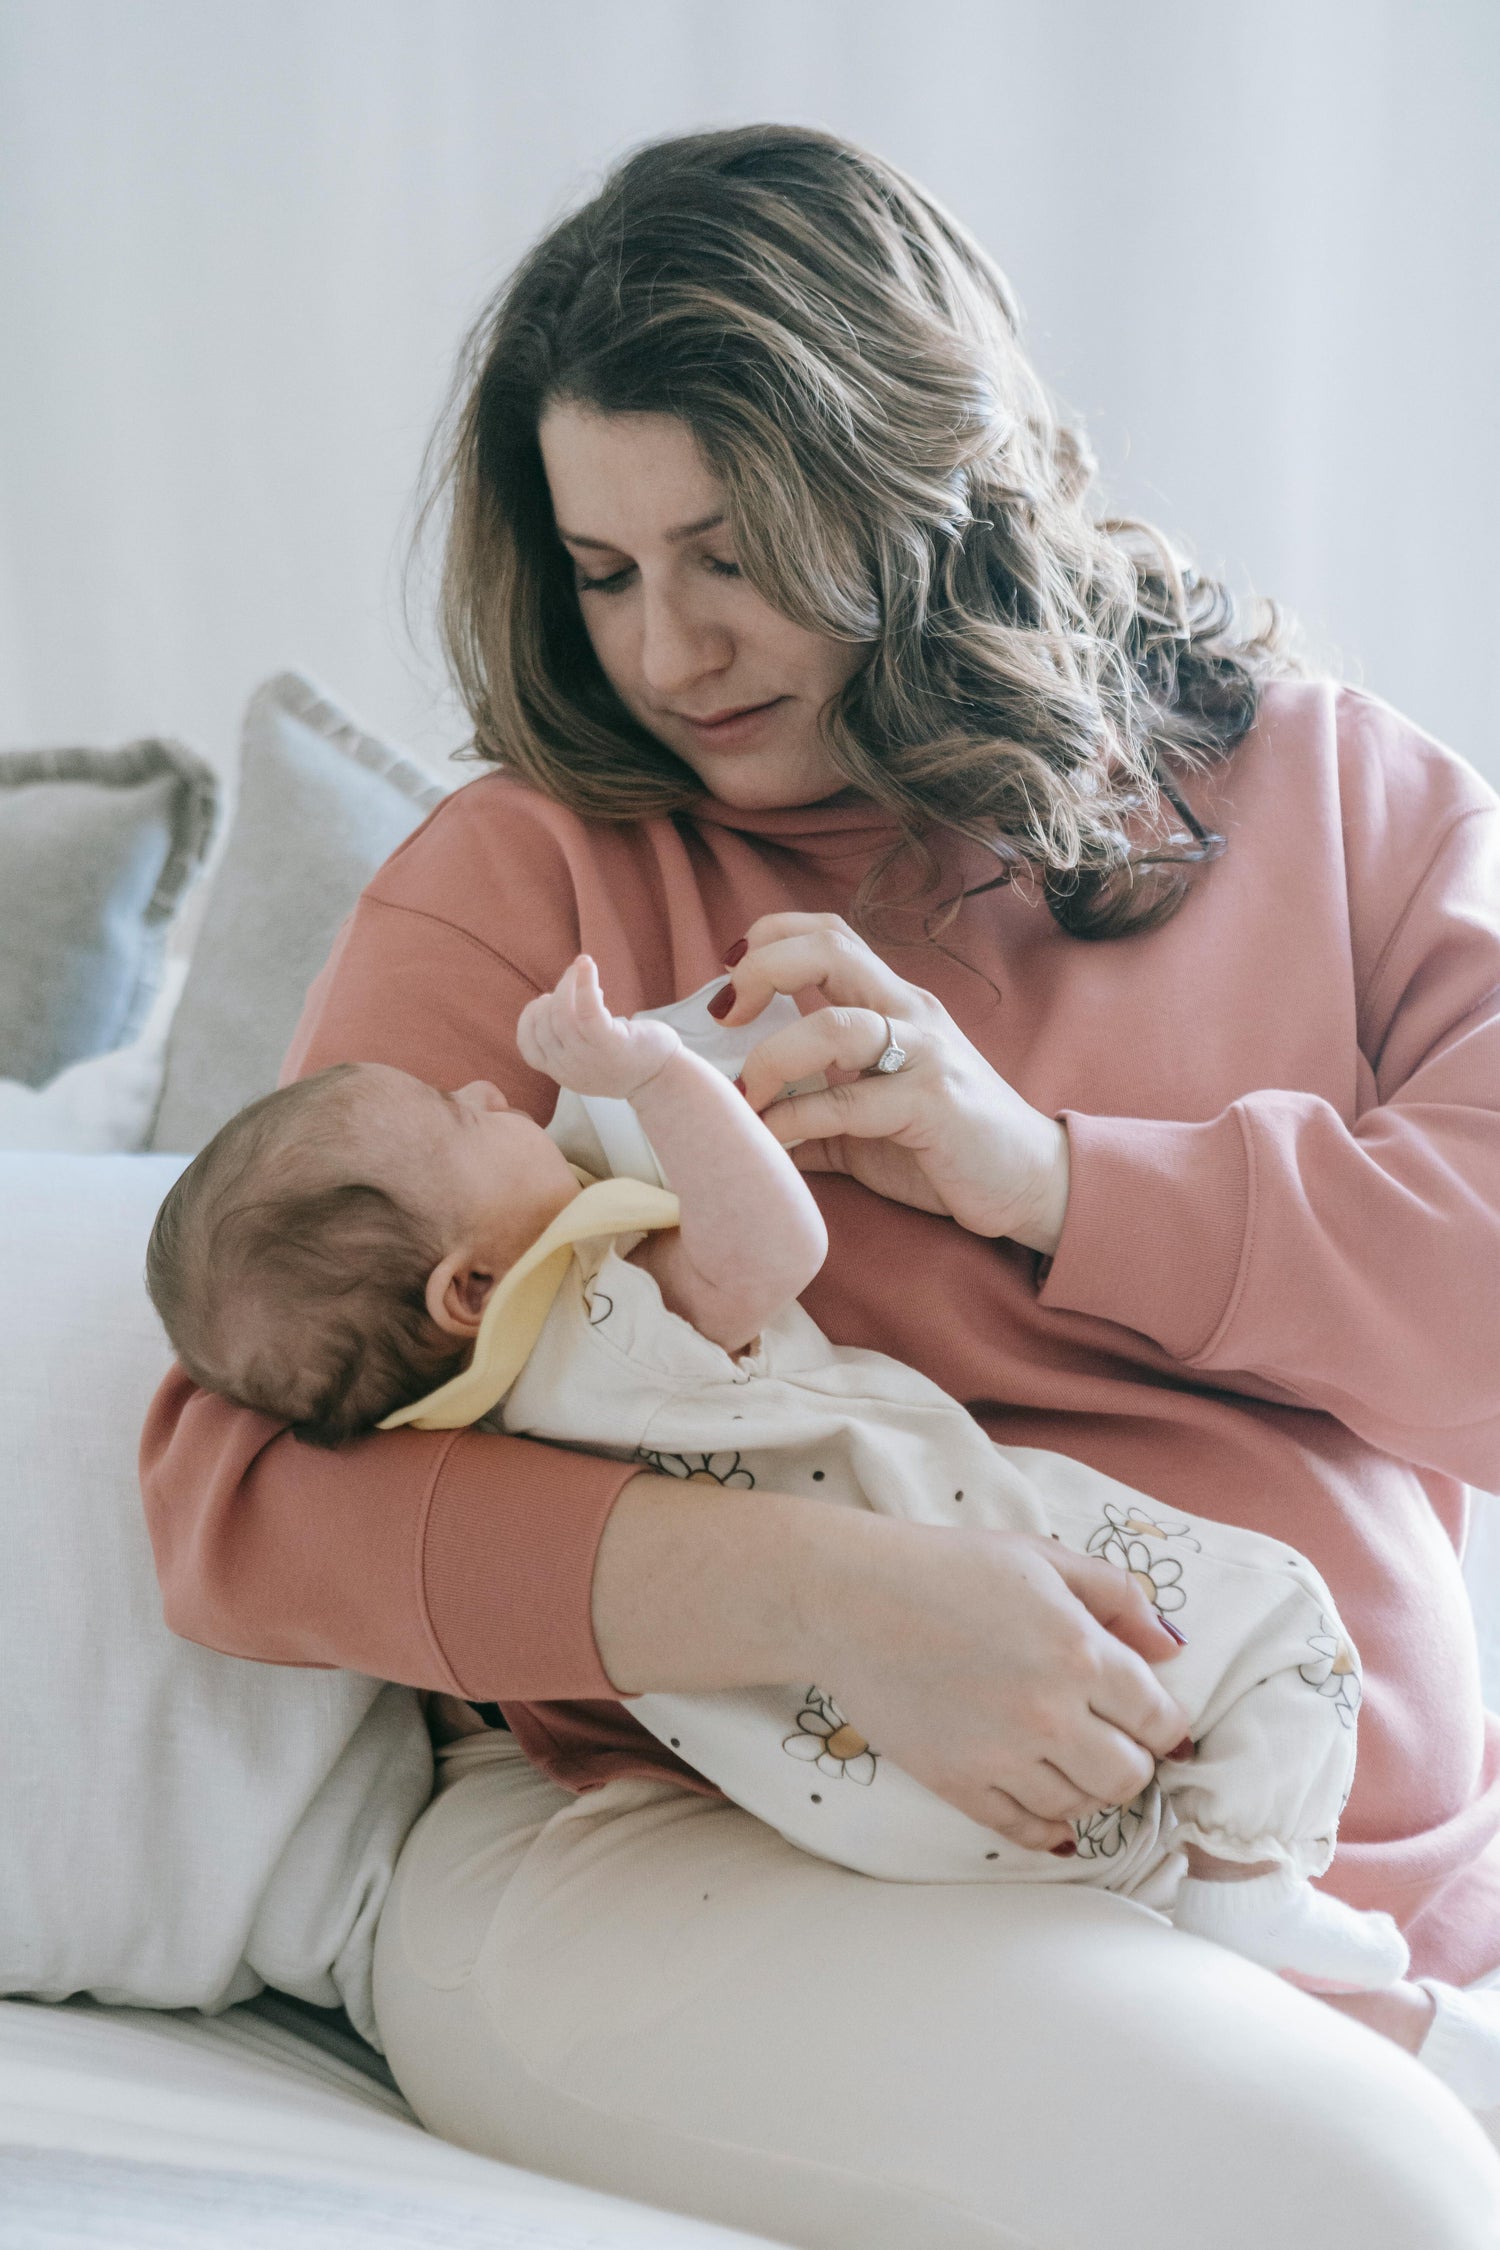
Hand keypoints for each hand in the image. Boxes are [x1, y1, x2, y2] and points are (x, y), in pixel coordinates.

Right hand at [517, 954, 679, 1099]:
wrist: (665, 1080)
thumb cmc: (630, 1061)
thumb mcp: (590, 1060)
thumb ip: (569, 1043)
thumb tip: (553, 1002)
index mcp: (562, 1074)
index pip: (528, 1048)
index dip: (530, 1019)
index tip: (547, 1001)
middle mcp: (570, 1069)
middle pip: (544, 1025)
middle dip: (554, 995)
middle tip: (572, 979)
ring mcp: (588, 1058)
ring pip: (561, 1014)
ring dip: (567, 983)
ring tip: (581, 968)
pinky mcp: (609, 1044)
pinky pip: (587, 1009)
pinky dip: (583, 982)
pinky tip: (586, 964)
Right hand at [594, 1479, 1191, 1855]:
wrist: (852, 1598)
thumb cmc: (947, 1566)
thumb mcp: (1041, 1558)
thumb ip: (1116, 1595)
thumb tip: (1170, 1647)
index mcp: (1080, 1652)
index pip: (1160, 1720)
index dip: (1161, 1723)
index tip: (1147, 1719)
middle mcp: (1051, 1713)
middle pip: (1128, 1777)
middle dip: (1129, 1762)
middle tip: (1109, 1743)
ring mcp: (1002, 1755)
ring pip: (1079, 1808)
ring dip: (1086, 1792)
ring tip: (1069, 1764)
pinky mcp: (957, 1783)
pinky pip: (1022, 1830)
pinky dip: (1044, 1829)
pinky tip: (1047, 1812)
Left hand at [719, 914, 1069, 1253]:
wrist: (1031, 1183)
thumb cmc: (945, 1146)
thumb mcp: (864, 1121)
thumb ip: (808, 1109)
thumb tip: (739, 1121)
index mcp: (893, 1003)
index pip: (828, 934)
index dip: (769, 939)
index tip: (727, 981)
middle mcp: (910, 1012)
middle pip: (828, 948)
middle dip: (762, 970)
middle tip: (723, 1016)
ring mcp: (925, 1055)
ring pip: (836, 1024)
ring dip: (773, 1056)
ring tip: (744, 1096)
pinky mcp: (933, 1105)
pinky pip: (847, 1104)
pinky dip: (794, 1122)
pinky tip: (771, 1143)